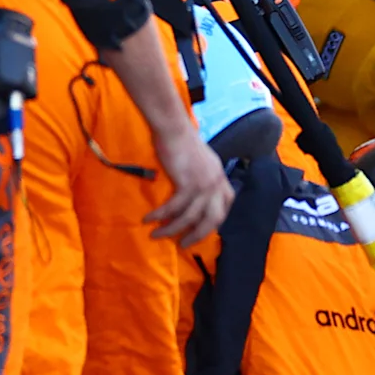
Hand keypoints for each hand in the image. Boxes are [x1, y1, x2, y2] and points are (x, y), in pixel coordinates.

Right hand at [143, 126, 234, 247]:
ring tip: (156, 234)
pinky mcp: (188, 184)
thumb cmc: (183, 142)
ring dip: (172, 229)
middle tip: (182, 244)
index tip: (200, 230)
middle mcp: (217, 184)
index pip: (225, 207)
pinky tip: (149, 219)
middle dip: (197, 235)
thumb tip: (195, 191)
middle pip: (212, 219)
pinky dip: (160, 215)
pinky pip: (174, 207)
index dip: (213, 222)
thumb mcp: (202, 162)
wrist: (174, 129)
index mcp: (221, 179)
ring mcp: (204, 185)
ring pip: (190, 217)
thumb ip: (203, 177)